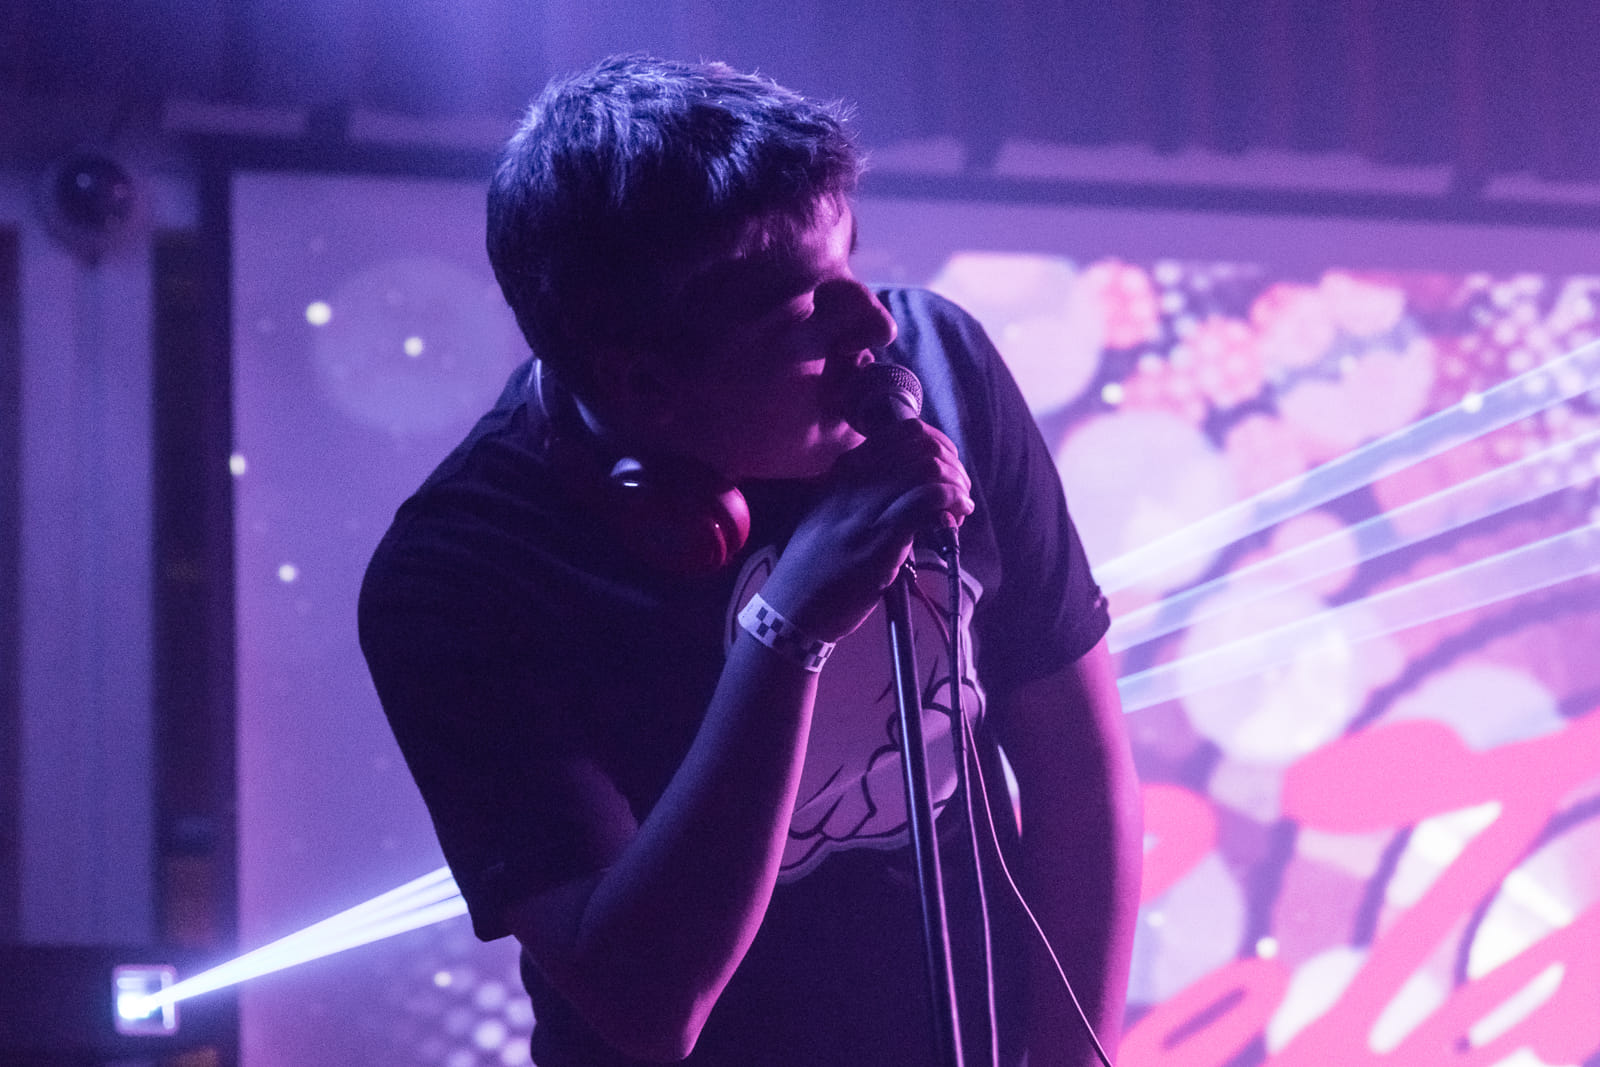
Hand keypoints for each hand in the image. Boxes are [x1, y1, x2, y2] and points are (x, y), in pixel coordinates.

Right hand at [759, 420, 973, 641]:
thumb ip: (864, 495)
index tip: (946, 470)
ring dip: (956, 483)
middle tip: (958, 491)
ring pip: (928, 466)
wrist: (794, 606)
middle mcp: (854, 480)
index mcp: (843, 472)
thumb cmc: (815, 567)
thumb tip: (916, 488)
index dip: (937, 445)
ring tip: (961, 505)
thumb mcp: (831, 515)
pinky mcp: (880, 535)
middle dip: (951, 464)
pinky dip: (952, 500)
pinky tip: (958, 514)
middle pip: (921, 444)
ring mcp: (866, 506)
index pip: (902, 432)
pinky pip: (927, 498)